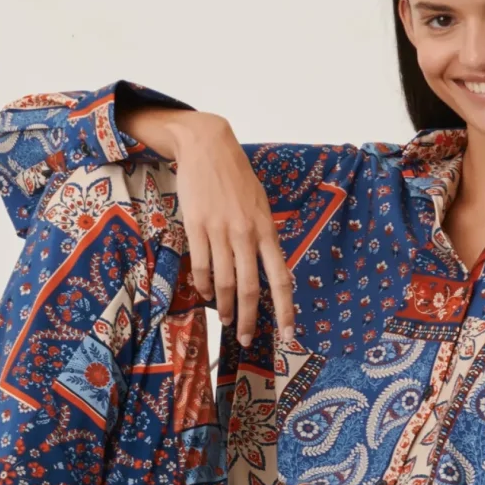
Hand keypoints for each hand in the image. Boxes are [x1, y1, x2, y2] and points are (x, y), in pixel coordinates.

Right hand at [120, 105, 296, 348]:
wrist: (207, 145)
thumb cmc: (236, 176)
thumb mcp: (260, 204)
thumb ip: (262, 235)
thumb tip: (264, 266)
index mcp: (266, 229)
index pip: (281, 278)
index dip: (286, 310)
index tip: (289, 334)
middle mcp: (246, 234)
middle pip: (251, 288)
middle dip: (250, 319)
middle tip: (247, 338)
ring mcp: (219, 231)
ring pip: (225, 282)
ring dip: (225, 307)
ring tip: (226, 320)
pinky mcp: (196, 226)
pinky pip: (200, 265)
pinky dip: (203, 285)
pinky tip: (206, 294)